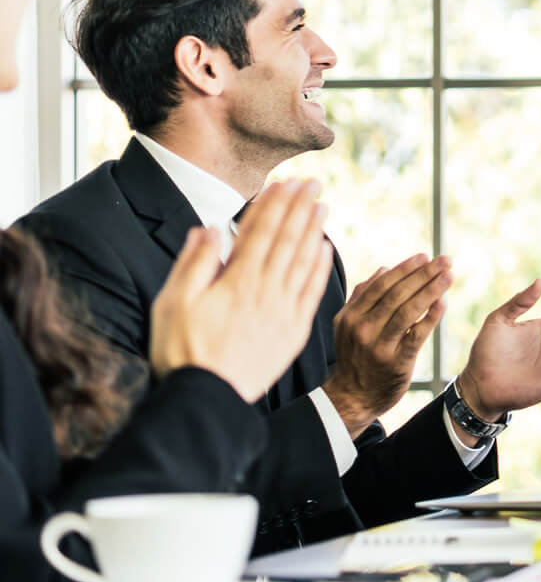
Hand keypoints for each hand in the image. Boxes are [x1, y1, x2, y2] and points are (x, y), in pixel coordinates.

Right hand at [150, 180, 333, 403]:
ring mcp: (283, 311)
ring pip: (303, 262)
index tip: (285, 183)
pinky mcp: (294, 332)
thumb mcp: (173, 303)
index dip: (274, 205)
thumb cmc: (181, 351)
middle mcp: (265, 292)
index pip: (260, 233)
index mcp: (235, 282)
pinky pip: (312, 293)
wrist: (207, 399)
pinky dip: (320, 269)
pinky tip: (326, 250)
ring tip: (322, 207)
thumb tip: (210, 228)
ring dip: (313, 232)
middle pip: (286, 241)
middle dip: (299, 209)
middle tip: (312, 183)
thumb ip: (193, 263)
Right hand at [323, 254, 452, 436]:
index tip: (424, 256)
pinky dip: (430, 317)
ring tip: (448, 275)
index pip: (381, 285)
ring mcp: (379, 346)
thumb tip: (383, 269)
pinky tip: (443, 302)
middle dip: (422, 274)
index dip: (404, 269)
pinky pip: (416, 335)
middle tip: (444, 260)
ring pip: (407, 311)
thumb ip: (362, 297)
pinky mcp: (396, 362)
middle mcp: (362, 329)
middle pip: (396, 294)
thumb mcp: (348, 326)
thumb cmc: (354, 357)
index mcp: (351, 316)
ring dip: (431, 290)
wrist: (352, 398)